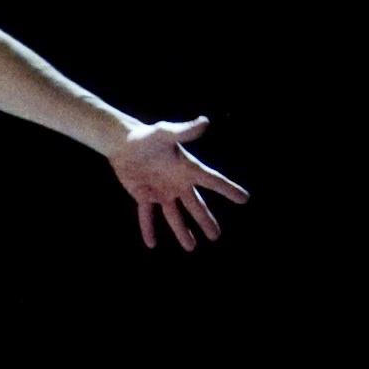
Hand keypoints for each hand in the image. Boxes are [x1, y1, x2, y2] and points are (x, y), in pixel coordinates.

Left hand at [112, 117, 246, 250]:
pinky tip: (151, 244)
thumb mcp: (165, 133)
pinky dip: (148, 229)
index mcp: (187, 169)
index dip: (229, 190)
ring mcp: (161, 191)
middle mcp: (178, 183)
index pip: (213, 181)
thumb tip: (205, 121)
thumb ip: (185, 130)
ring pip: (174, 216)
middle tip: (216, 237)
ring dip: (182, 232)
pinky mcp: (143, 196)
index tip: (245, 199)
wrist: (124, 142)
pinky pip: (147, 216)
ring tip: (191, 247)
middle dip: (205, 221)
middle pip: (196, 206)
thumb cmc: (147, 136)